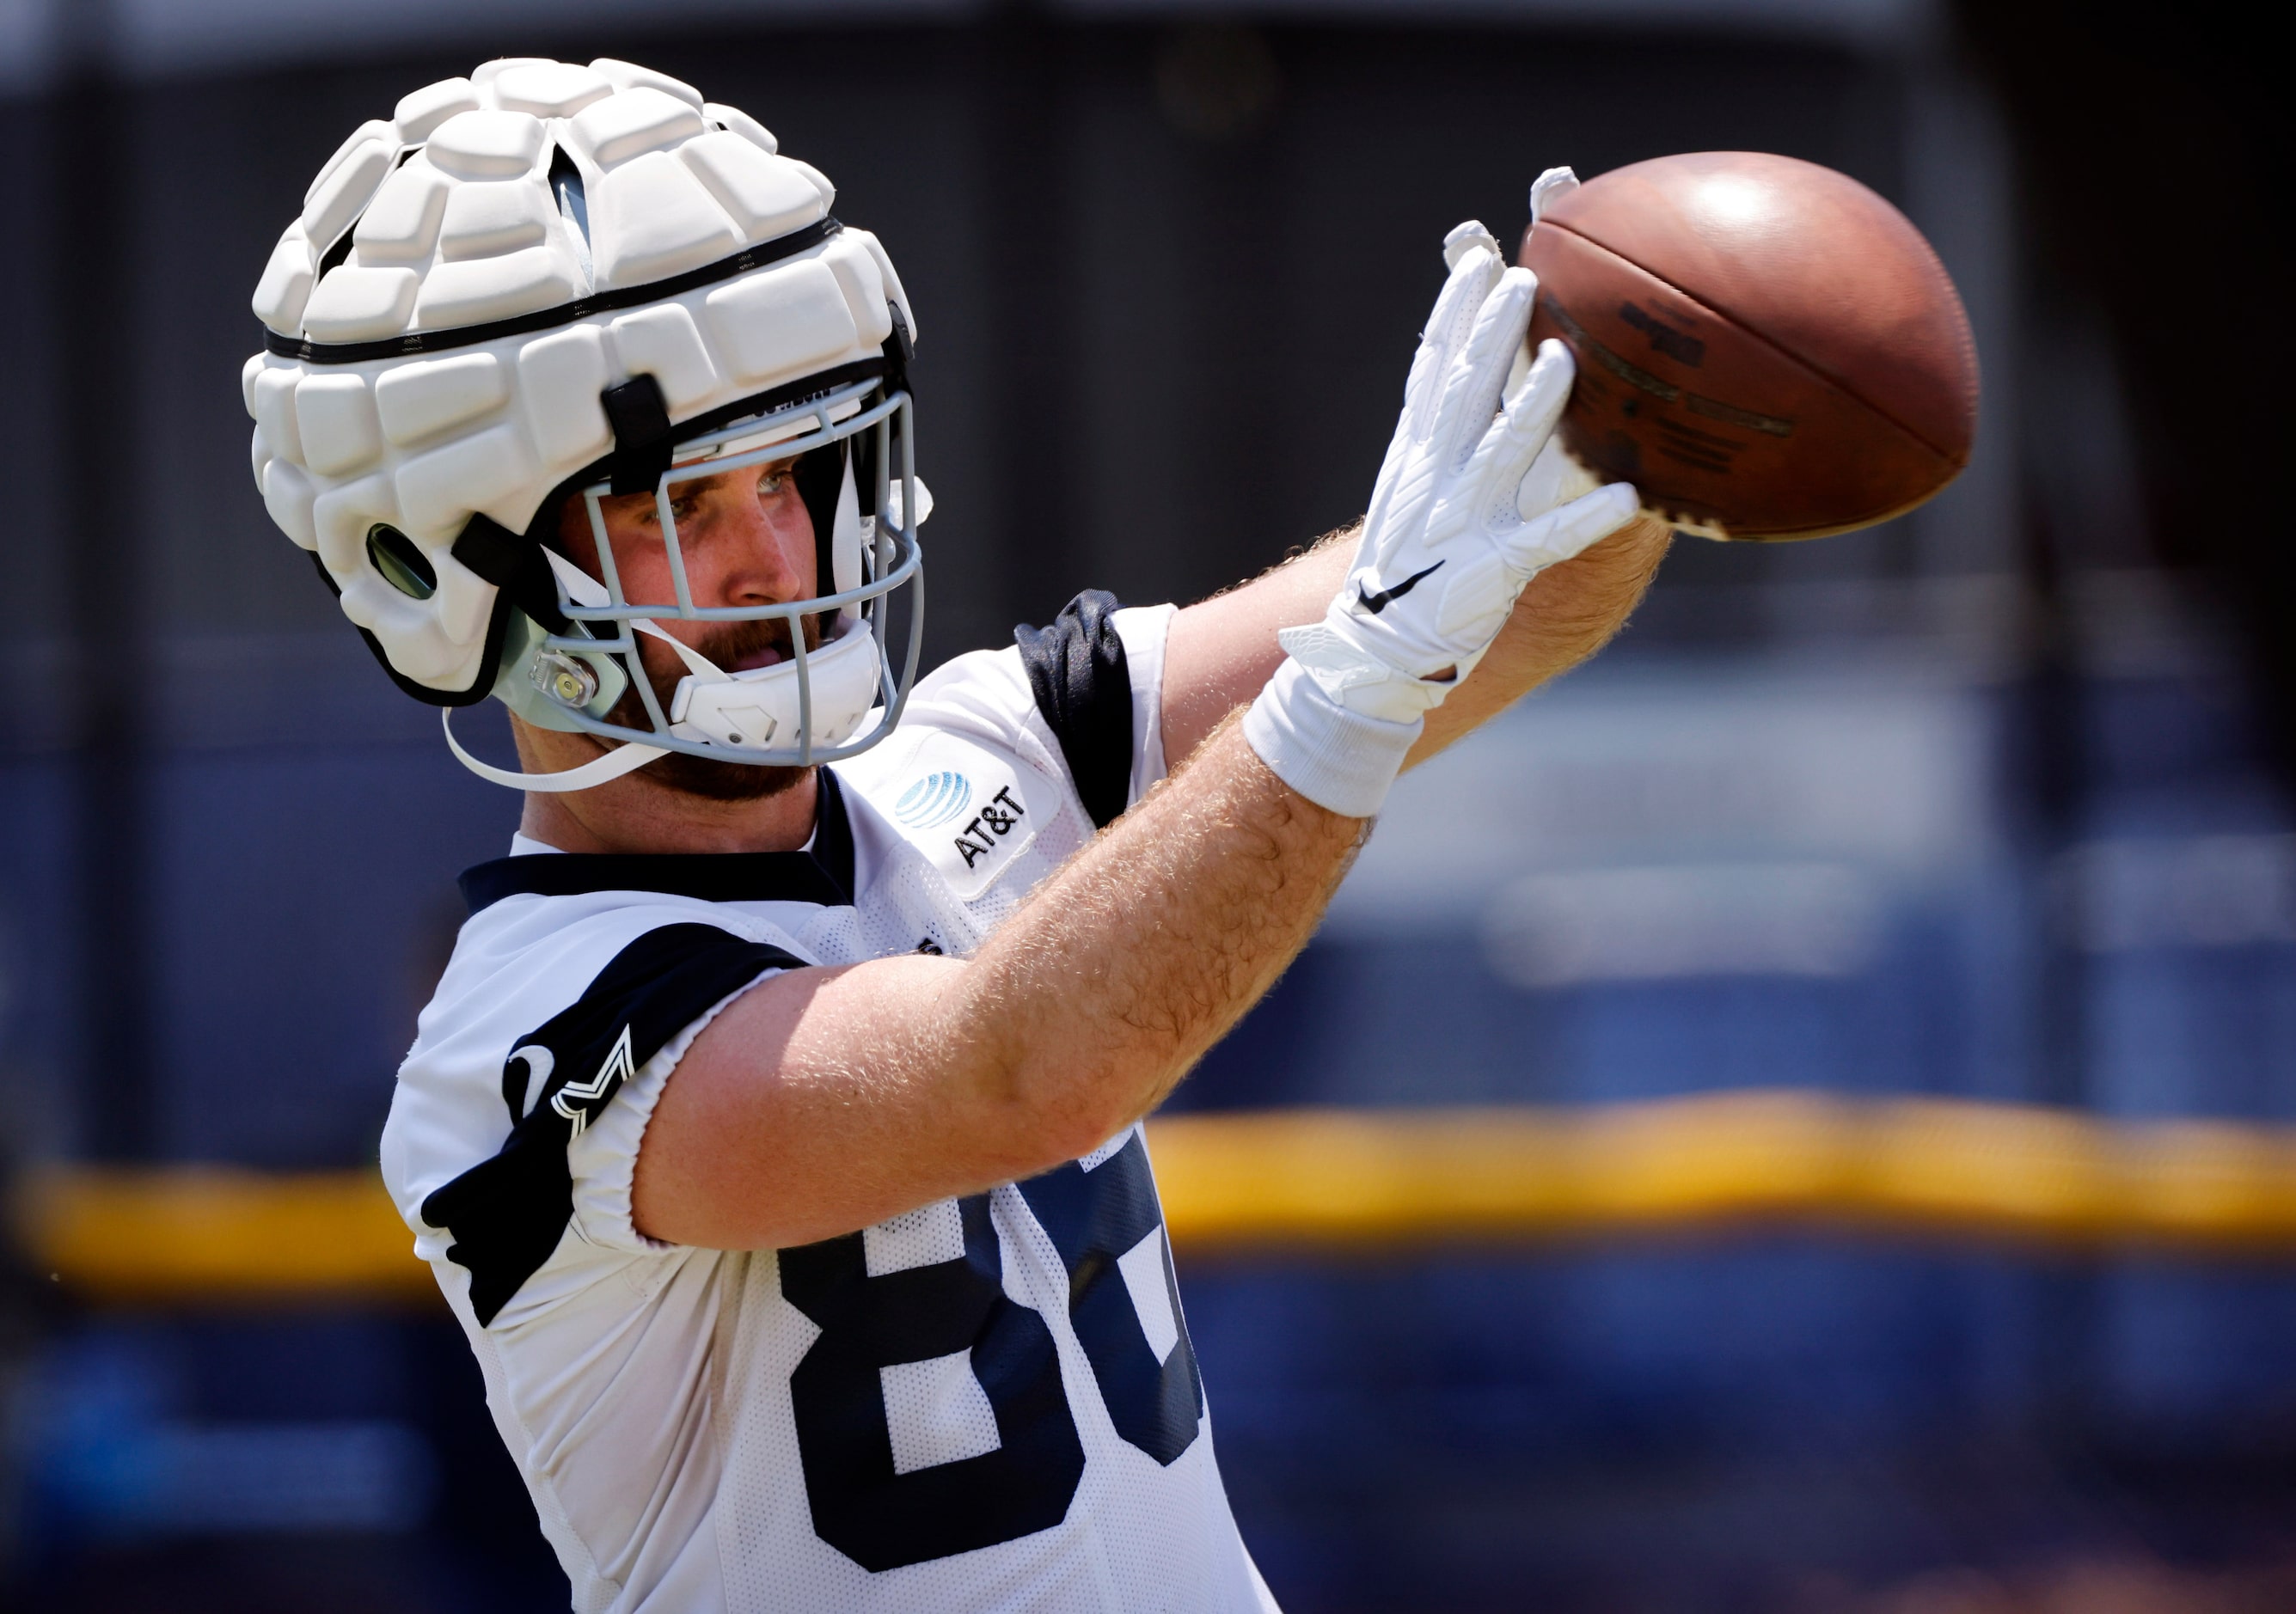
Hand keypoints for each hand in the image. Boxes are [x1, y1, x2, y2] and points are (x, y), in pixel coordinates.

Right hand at [1276, 223, 1637, 724]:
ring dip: (1535, 408)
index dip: (1453, 315)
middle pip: (1465, 394)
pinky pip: (1548, 540)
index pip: (1432, 372)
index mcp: (1416, 456)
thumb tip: (1459, 377)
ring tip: (1567, 361)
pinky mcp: (1494, 571)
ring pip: (1504, 454)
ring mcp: (1464, 523)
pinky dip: (1586, 520)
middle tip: (1527, 280)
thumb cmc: (1404, 567)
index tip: (1476, 261)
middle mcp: (1436, 480)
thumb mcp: (1408, 490)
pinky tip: (1629, 498)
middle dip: (1493, 335)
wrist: (1372, 649)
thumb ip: (1436, 435)